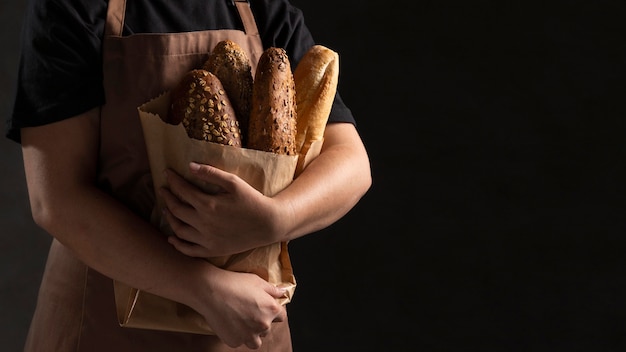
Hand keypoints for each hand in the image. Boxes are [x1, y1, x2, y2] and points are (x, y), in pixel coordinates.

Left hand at [160, 162, 291, 256]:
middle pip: (176, 209)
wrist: (269, 224)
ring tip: (166, 209)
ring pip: (179, 230)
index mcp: (207, 204)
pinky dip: (177, 244)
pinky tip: (172, 238)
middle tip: (163, 190)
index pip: (182, 190)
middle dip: (167, 197)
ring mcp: (206, 239)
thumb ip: (211, 173)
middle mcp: (203, 223)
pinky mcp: (212, 249)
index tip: (167, 173)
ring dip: (169, 218)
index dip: (173, 180)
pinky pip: (189, 250)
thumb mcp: (234, 182)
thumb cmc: (253, 200)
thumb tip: (189, 166)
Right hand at [197, 266, 287, 348]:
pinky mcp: (234, 341)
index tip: (265, 308)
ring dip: (252, 334)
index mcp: (271, 310)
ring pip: (255, 341)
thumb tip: (283, 292)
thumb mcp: (257, 281)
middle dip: (261, 322)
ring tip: (242, 323)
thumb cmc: (234, 283)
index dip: (274, 311)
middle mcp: (263, 325)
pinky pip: (239, 342)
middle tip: (249, 312)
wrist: (211, 290)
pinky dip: (237, 335)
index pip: (281, 316)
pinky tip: (230, 323)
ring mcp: (248, 335)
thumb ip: (273, 290)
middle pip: (267, 329)